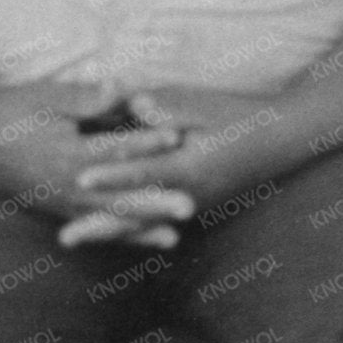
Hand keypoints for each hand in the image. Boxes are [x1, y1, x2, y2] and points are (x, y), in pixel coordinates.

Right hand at [0, 79, 186, 241]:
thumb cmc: (14, 109)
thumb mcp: (49, 96)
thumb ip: (88, 98)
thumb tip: (122, 86)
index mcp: (65, 154)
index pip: (111, 148)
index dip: (145, 141)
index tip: (177, 137)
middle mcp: (65, 185)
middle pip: (116, 195)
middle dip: (154, 201)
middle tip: (189, 206)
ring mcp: (61, 202)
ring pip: (107, 219)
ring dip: (142, 228)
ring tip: (176, 237)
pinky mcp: (60, 209)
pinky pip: (96, 227)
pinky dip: (123, 236)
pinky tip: (152, 241)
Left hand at [72, 85, 285, 220]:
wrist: (279, 139)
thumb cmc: (238, 115)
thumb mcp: (202, 105)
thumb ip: (167, 108)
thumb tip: (135, 103)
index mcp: (191, 166)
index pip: (144, 172)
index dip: (111, 175)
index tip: (80, 179)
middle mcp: (189, 194)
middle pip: (136, 213)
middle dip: (98, 225)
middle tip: (63, 238)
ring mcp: (192, 206)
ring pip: (141, 224)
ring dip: (105, 232)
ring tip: (70, 239)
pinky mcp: (192, 208)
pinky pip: (153, 224)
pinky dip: (127, 232)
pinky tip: (102, 235)